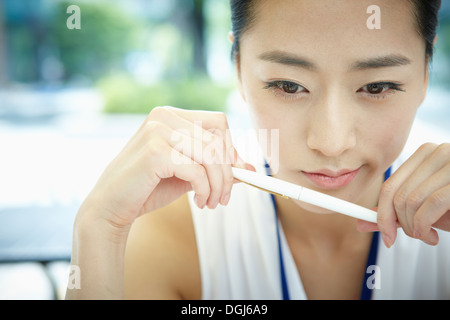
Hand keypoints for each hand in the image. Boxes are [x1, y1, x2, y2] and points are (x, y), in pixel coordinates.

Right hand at [78, 106, 250, 231]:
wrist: (111, 207)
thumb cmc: (149, 188)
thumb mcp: (188, 174)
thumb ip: (215, 167)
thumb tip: (249, 168)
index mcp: (171, 115)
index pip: (218, 123)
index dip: (231, 149)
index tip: (233, 174)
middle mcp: (164, 116)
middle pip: (218, 138)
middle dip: (227, 172)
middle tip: (223, 197)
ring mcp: (157, 130)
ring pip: (211, 154)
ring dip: (218, 184)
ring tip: (211, 202)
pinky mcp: (154, 150)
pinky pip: (197, 170)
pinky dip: (204, 189)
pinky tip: (198, 201)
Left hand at [357, 143, 449, 246]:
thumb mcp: (428, 209)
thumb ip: (396, 212)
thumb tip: (362, 223)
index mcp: (425, 155)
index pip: (390, 186)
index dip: (381, 214)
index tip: (385, 235)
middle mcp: (437, 152)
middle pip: (397, 194)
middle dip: (399, 224)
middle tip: (413, 238)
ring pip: (411, 201)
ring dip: (414, 228)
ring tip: (427, 236)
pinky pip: (430, 204)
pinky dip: (424, 225)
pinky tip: (432, 235)